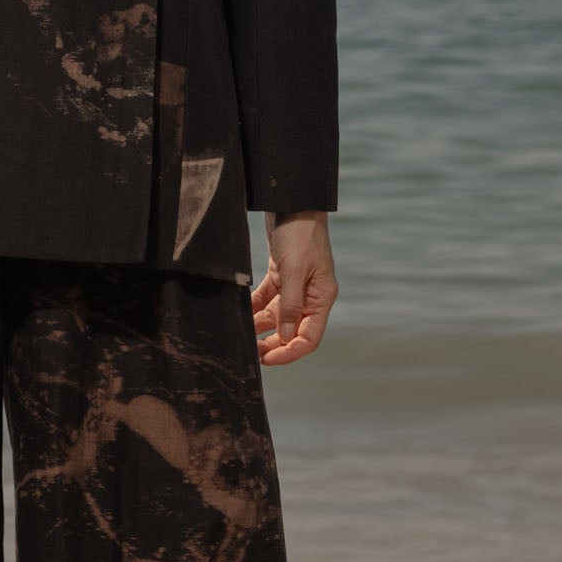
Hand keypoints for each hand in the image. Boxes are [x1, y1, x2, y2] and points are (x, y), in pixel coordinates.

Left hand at [251, 210, 336, 365]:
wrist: (292, 202)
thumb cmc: (300, 234)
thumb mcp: (294, 270)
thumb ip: (290, 305)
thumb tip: (286, 337)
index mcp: (321, 297)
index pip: (309, 337)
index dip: (290, 352)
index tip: (268, 360)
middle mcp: (310, 296)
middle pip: (292, 331)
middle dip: (272, 344)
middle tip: (250, 354)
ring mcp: (295, 286)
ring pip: (276, 317)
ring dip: (260, 328)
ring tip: (241, 337)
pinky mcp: (280, 275)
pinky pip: (266, 300)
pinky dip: (253, 308)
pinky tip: (239, 313)